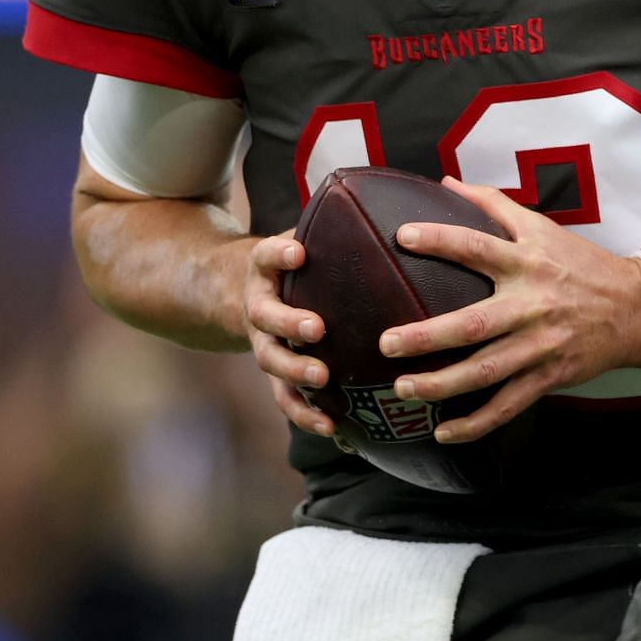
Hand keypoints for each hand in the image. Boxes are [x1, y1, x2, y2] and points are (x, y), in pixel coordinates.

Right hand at [240, 233, 334, 437]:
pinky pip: (286, 398)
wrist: (244, 293)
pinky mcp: (276, 374)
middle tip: (317, 329)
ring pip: (271, 361)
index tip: (299, 252)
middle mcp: (260, 306)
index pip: (266, 254)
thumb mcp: (304, 239)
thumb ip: (336, 231)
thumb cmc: (296, 263)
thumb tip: (396, 211)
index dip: (279, 254)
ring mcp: (265, 342)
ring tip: (323, 379)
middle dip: (290, 323)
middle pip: (266, 316)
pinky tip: (334, 429)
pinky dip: (307, 415)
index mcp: (265, 269)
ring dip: (296, 372)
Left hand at [375, 178, 640, 442]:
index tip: (402, 237)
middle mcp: (532, 304)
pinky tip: (443, 432)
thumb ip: (494, 205)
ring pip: (486, 370)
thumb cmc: (581, 264)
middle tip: (387, 342)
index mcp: (528, 262)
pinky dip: (476, 423)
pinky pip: (508, 404)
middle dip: (428, 336)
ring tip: (404, 388)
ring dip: (443, 383)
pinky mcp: (550, 375)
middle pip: (474, 324)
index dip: (440, 240)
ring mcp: (541, 344)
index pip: (478, 247)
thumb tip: (447, 183)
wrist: (635, 307)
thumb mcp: (543, 227)